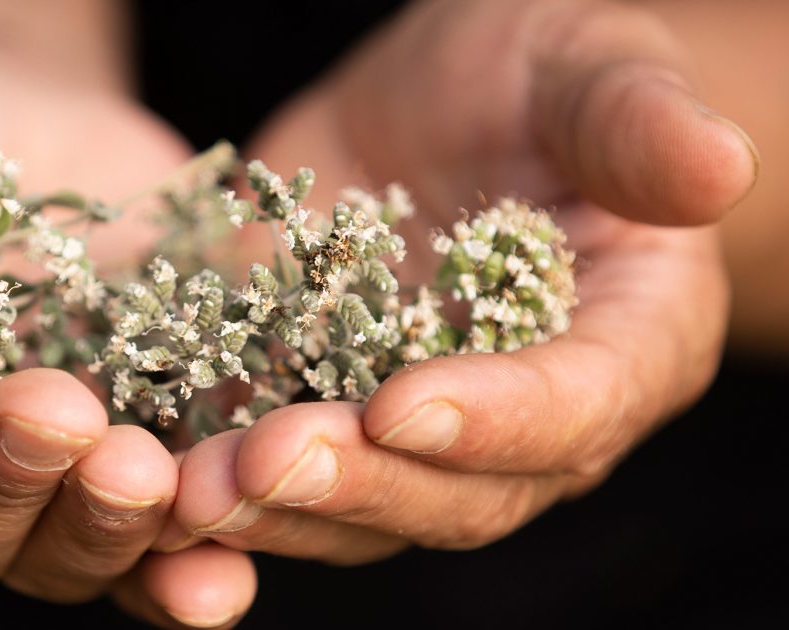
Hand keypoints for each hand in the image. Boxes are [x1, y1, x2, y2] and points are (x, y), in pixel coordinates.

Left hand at [170, 0, 753, 562]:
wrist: (439, 103)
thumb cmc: (538, 73)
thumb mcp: (587, 67)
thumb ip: (637, 122)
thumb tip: (720, 166)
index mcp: (622, 343)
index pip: (574, 407)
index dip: (497, 420)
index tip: (407, 404)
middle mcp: (521, 417)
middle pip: (455, 492)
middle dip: (361, 482)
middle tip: (268, 461)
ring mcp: (413, 426)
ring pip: (355, 502)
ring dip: (272, 507)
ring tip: (189, 489)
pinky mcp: (322, 407)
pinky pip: (274, 467)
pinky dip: (216, 482)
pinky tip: (149, 474)